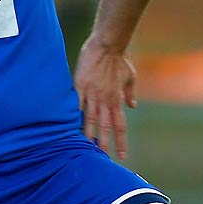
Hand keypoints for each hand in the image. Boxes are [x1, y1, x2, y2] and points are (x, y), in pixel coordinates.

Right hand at [75, 38, 137, 159]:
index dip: (121, 141)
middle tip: (103, 159)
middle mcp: (106, 100)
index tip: (121, 155)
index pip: (120, 125)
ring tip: (86, 148)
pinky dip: (74, 115)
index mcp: (117, 99)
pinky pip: (77, 103)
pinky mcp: (80, 86)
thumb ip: (130, 92)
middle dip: (104, 143)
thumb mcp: (130, 76)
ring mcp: (93, 94)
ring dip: (89, 134)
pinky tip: (69, 126)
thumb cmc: (120, 60)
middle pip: (106, 127)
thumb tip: (133, 105)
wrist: (108, 44)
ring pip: (91, 119)